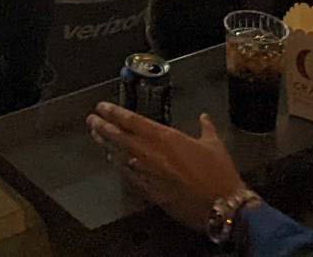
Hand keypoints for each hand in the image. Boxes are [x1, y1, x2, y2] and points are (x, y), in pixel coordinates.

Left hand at [86, 105, 245, 223]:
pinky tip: (114, 162)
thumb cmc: (219, 173)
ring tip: (96, 137)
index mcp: (166, 137)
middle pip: (119, 137)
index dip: (114, 113)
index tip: (101, 107)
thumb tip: (203, 116)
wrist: (222, 206)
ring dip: (107, 146)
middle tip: (91, 120)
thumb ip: (205, 128)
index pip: (132, 121)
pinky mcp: (151, 193)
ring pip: (121, 157)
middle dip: (103, 127)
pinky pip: (129, 177)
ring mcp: (149, 174)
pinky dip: (120, 167)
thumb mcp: (214, 144)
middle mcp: (152, 154)